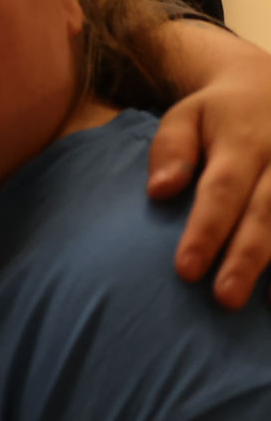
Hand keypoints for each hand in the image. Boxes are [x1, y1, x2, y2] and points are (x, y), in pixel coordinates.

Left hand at [147, 18, 270, 307]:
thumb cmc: (217, 113)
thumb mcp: (185, 115)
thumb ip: (170, 148)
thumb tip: (159, 191)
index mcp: (243, 142)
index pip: (222, 190)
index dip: (206, 230)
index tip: (186, 270)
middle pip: (266, 213)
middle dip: (247, 258)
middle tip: (224, 298)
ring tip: (265, 306)